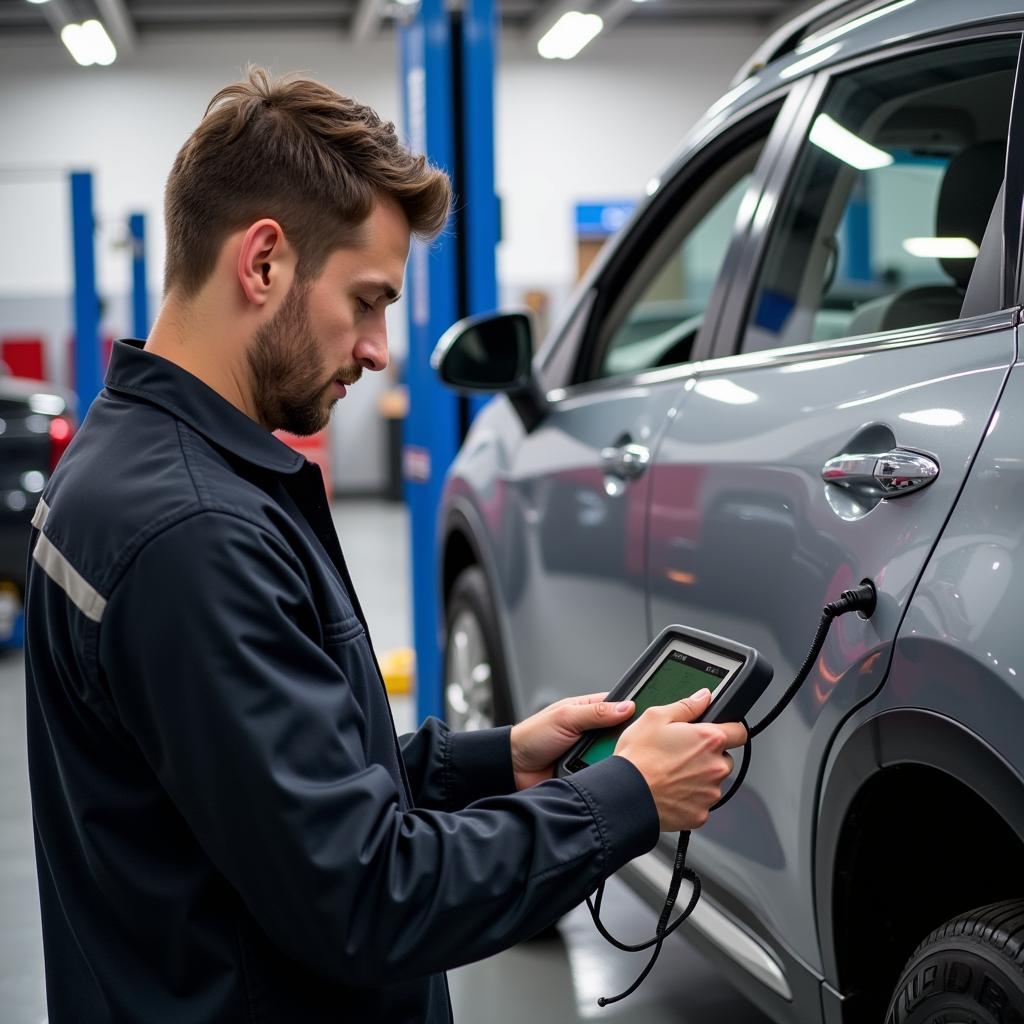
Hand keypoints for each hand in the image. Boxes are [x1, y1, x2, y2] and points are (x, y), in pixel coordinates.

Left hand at [510, 693, 635, 789]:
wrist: (513, 768)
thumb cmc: (532, 737)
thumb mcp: (565, 717)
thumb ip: (596, 712)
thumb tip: (626, 707)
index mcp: (586, 710)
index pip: (618, 707)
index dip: (631, 713)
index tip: (643, 720)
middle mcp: (590, 731)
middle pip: (620, 735)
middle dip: (622, 741)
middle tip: (623, 745)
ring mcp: (589, 753)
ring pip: (615, 756)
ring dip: (612, 759)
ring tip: (608, 761)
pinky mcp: (586, 772)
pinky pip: (604, 775)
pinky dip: (604, 776)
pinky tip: (604, 777)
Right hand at [613, 688, 746, 831]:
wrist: (625, 795)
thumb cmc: (638, 758)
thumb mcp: (655, 718)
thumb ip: (687, 706)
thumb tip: (703, 697)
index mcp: (709, 740)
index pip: (739, 732)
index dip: (729, 729)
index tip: (719, 731)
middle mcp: (716, 767)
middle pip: (724, 758)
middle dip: (709, 756)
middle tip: (682, 754)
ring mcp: (710, 793)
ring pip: (713, 781)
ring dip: (699, 777)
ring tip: (671, 773)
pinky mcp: (701, 814)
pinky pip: (701, 803)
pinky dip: (690, 798)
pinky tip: (670, 790)